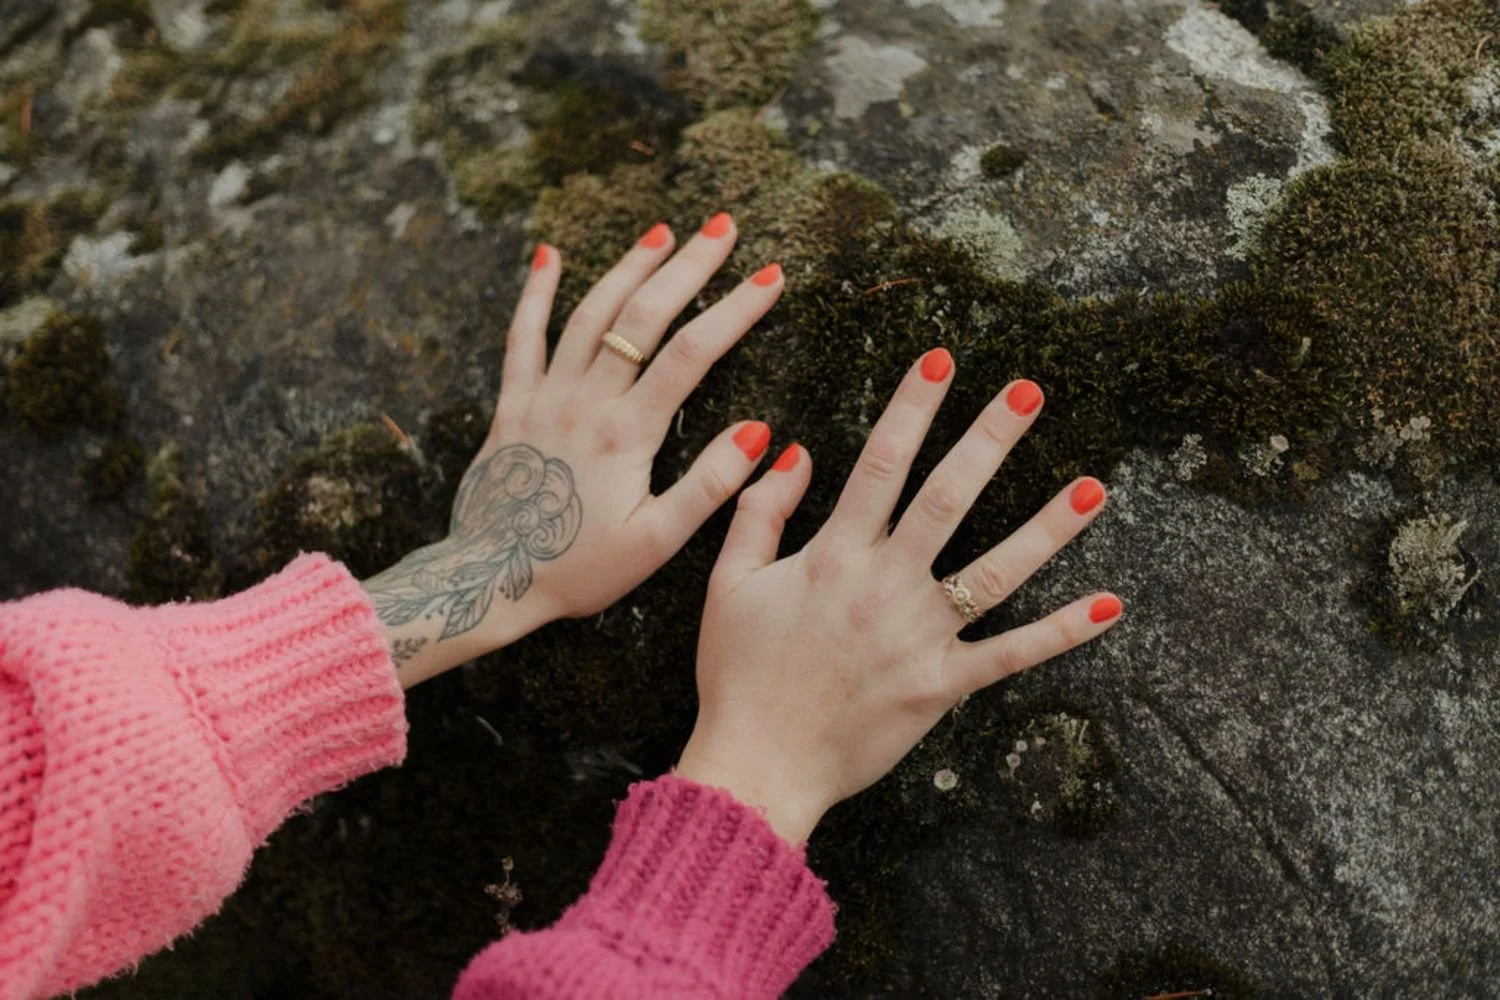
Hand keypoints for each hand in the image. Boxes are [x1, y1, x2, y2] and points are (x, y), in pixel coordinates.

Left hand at [366, 213, 785, 686]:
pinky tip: (549, 256)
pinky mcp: (511, 404)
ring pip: (589, 315)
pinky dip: (536, 294)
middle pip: (642, 317)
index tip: (771, 277)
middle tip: (723, 228)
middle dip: (688, 268)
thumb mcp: (655, 541)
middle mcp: (586, 402)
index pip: (691, 355)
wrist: (491, 579)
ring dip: (627, 269)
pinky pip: (522, 338)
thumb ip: (708, 485)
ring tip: (662, 231)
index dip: (734, 311)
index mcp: (628, 434)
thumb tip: (758, 431)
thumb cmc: (579, 569)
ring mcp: (544, 397)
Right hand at [675, 349, 1121, 842]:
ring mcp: (919, 636)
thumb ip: (761, 512)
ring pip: (995, 571)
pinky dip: (1061, 633)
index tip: (941, 358)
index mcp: (834, 556)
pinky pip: (1010, 655)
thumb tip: (797, 451)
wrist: (756, 764)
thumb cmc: (738, 674)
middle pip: (946, 499)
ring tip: (1094, 488)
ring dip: (1046, 528)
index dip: (911, 407)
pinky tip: (1109, 606)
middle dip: (988, 440)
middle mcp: (884, 586)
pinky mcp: (941, 685)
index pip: (880, 464)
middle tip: (1029, 391)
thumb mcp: (728, 583)